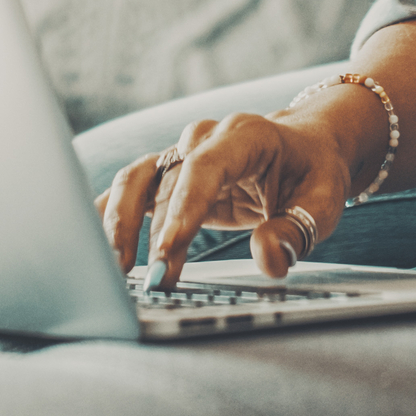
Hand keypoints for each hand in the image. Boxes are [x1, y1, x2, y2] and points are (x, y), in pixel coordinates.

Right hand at [94, 112, 352, 287]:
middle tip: (149, 280)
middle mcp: (205, 138)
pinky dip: (109, 215)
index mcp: (246, 135)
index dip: (184, 207)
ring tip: (114, 271)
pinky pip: (130, 190)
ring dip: (119, 223)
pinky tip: (92, 246)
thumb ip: (296, 230)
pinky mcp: (169, 176)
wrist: (307, 147)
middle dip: (152, 231)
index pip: (206, 167)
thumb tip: (268, 258)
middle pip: (165, 177)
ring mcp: (182, 154)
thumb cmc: (314, 174)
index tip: (168, 251)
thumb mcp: (323, 202)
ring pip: (136, 180)